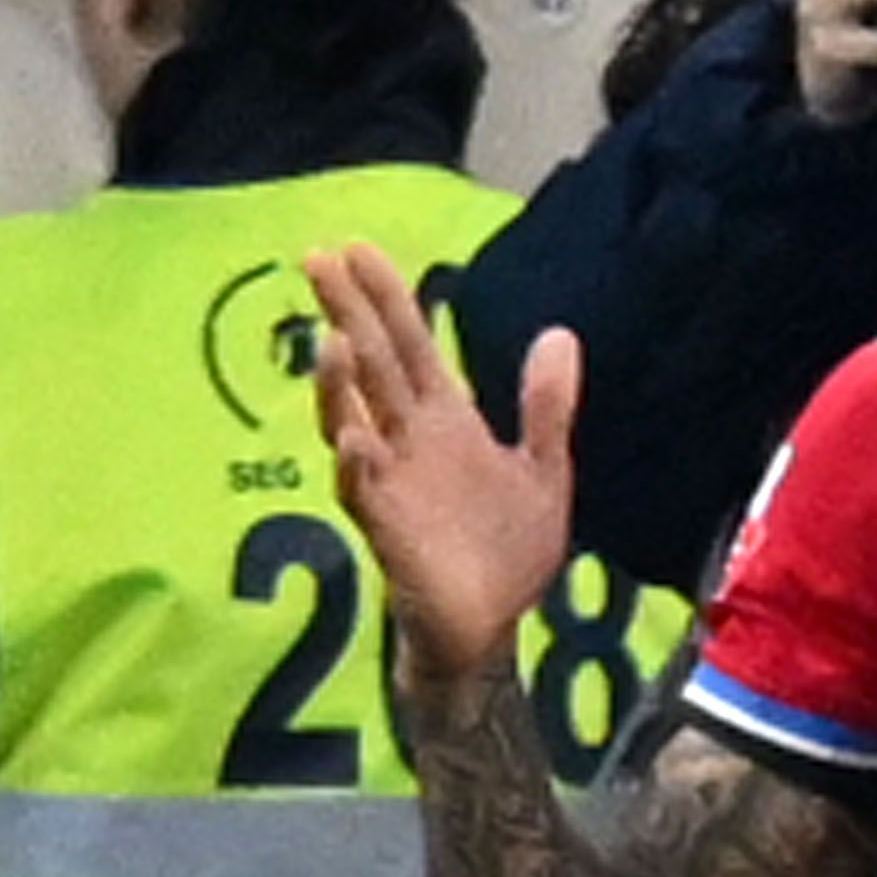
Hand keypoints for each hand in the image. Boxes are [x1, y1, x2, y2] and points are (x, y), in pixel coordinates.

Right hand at [306, 244, 574, 694]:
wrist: (489, 629)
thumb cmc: (505, 553)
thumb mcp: (541, 470)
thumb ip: (545, 406)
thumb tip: (559, 333)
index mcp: (445, 423)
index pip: (411, 346)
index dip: (387, 299)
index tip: (357, 248)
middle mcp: (409, 443)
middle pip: (374, 366)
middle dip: (348, 314)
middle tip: (317, 259)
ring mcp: (391, 484)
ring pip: (354, 421)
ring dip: (341, 385)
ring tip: (335, 341)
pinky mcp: (387, 530)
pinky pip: (363, 494)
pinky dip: (357, 466)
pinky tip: (354, 441)